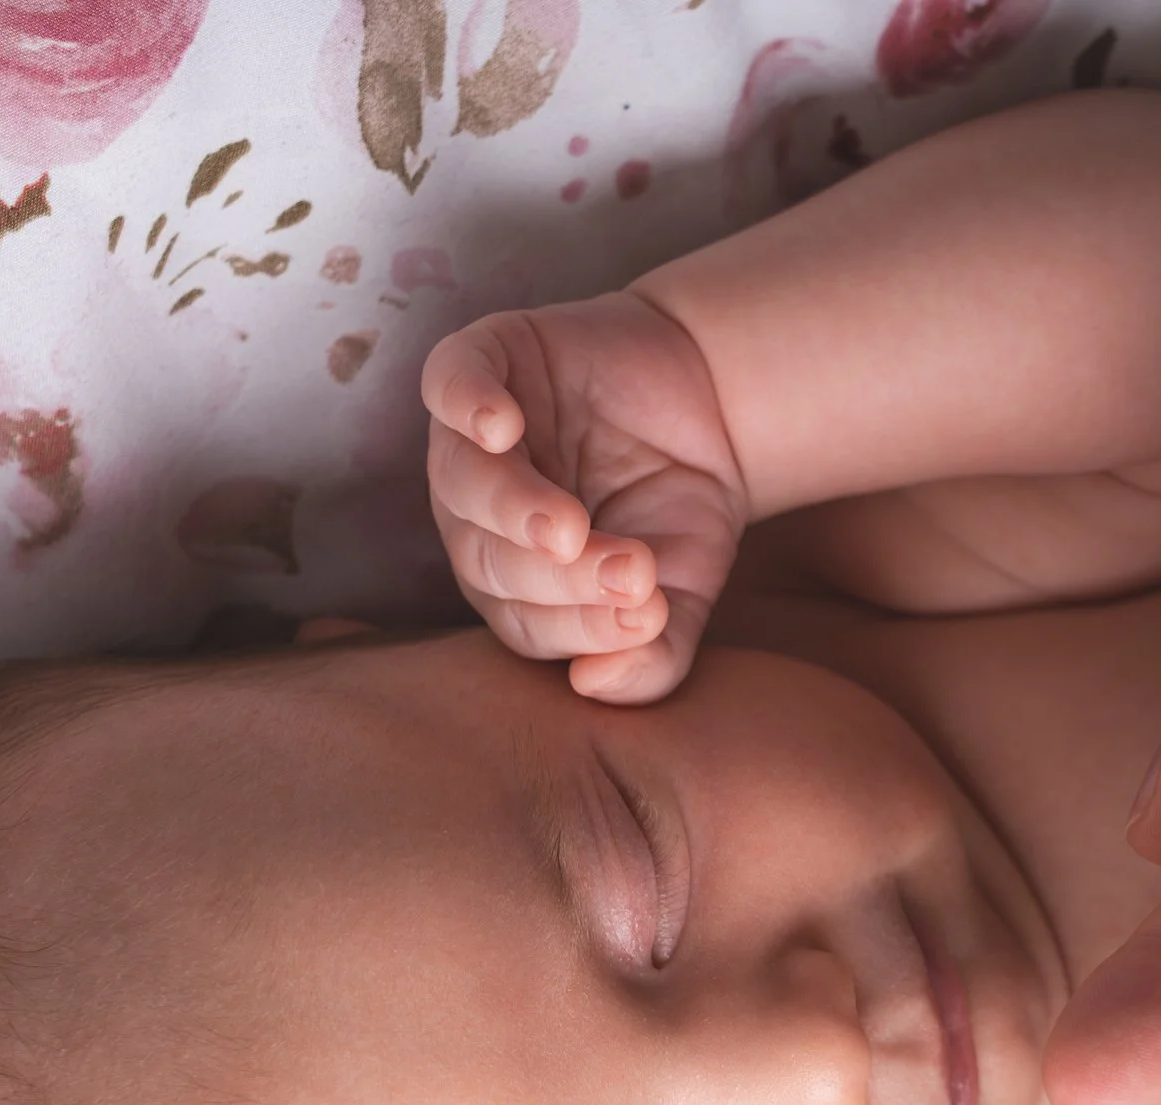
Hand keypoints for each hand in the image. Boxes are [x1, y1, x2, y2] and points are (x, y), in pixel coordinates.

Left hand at [422, 294, 750, 702]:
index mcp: (512, 582)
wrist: (711, 396)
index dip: (582, 628)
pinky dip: (466, 405)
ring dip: (511, 509)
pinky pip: (450, 385)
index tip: (651, 616)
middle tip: (633, 572)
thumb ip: (651, 655)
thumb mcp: (685, 590)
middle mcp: (477, 517)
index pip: (526, 622)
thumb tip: (596, 687)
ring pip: (461, 483)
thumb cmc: (681, 504)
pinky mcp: (484, 361)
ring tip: (568, 529)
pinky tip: (500, 427)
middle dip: (560, 577)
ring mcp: (473, 439)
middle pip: (489, 560)